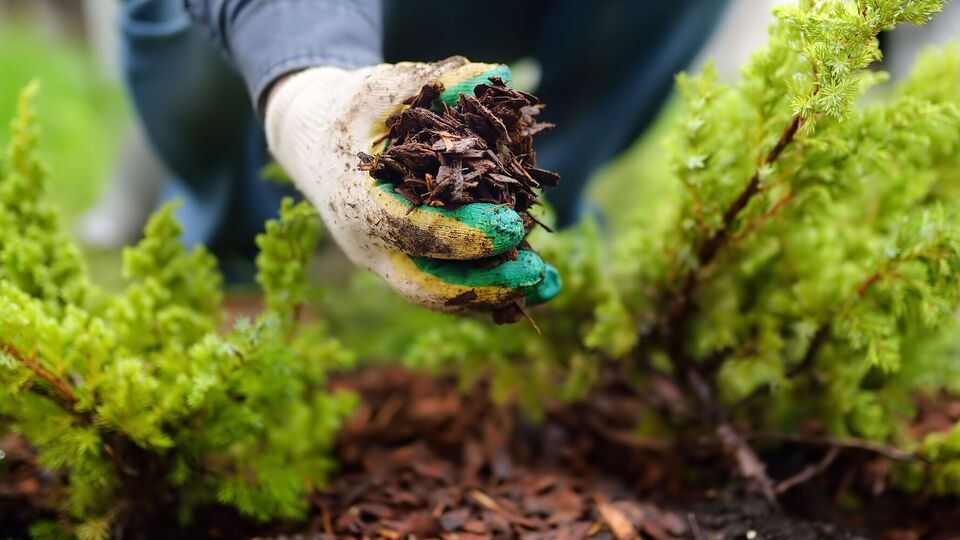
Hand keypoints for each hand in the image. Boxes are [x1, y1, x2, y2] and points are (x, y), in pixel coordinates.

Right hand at [265, 57, 559, 312]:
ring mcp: (384, 261)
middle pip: (426, 284)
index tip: (513, 226)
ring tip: (550, 286)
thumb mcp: (383, 87)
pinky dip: (490, 290)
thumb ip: (435, 82)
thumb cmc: (349, 110)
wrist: (311, 141)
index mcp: (356, 201)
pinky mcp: (404, 264)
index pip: (410, 229)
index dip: (463, 233)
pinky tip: (538, 284)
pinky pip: (448, 287)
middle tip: (537, 273)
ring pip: (439, 295)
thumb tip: (495, 75)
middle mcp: (367, 243)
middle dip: (484, 285)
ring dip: (496, 295)